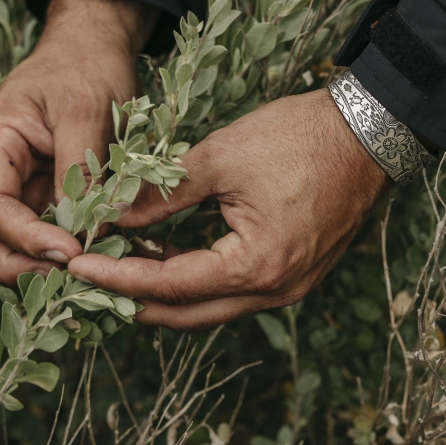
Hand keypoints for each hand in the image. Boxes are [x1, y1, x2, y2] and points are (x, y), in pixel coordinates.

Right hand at [0, 0, 157, 283]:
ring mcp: (14, 183)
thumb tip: (90, 229)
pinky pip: (38, 232)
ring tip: (80, 273)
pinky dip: (58, 250)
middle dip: (13, 265)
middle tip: (65, 279)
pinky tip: (93, 258)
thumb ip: (82, 170)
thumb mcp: (87, 110)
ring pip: (2, 242)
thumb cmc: (87, 64)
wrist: (94, 43)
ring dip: (33, 264)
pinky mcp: (39, 193)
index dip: (24, 238)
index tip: (69, 253)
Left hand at [66, 90, 388, 329]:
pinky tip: (165, 255)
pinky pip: (233, 292)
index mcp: (256, 265)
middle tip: (87, 279)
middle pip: (187, 313)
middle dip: (133, 299)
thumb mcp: (221, 158)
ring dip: (163, 293)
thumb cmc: (299, 137)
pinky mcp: (295, 275)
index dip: (117, 276)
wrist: (368, 131)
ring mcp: (289, 287)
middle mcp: (275, 290)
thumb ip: (162, 193)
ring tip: (117, 266)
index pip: (169, 285)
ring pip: (209, 308)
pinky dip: (195, 282)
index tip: (76, 265)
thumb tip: (111, 215)